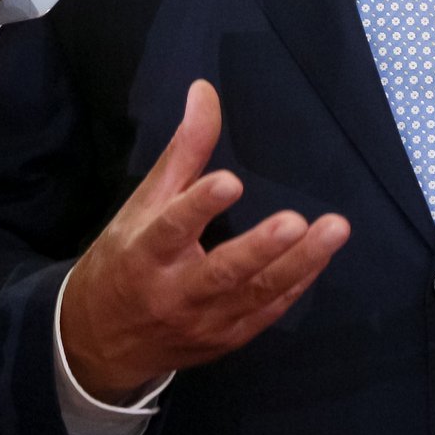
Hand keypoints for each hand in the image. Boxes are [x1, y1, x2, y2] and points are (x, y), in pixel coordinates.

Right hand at [59, 80, 349, 402]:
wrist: (101, 343)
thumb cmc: (124, 261)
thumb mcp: (142, 205)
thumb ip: (182, 151)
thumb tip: (205, 91)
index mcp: (146, 254)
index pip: (172, 228)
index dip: (199, 205)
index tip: (230, 182)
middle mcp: (176, 293)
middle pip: (223, 272)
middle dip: (261, 248)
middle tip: (296, 222)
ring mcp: (205, 322)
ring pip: (256, 295)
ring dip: (298, 264)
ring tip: (334, 229)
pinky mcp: (228, 338)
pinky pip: (268, 312)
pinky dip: (297, 284)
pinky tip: (322, 257)